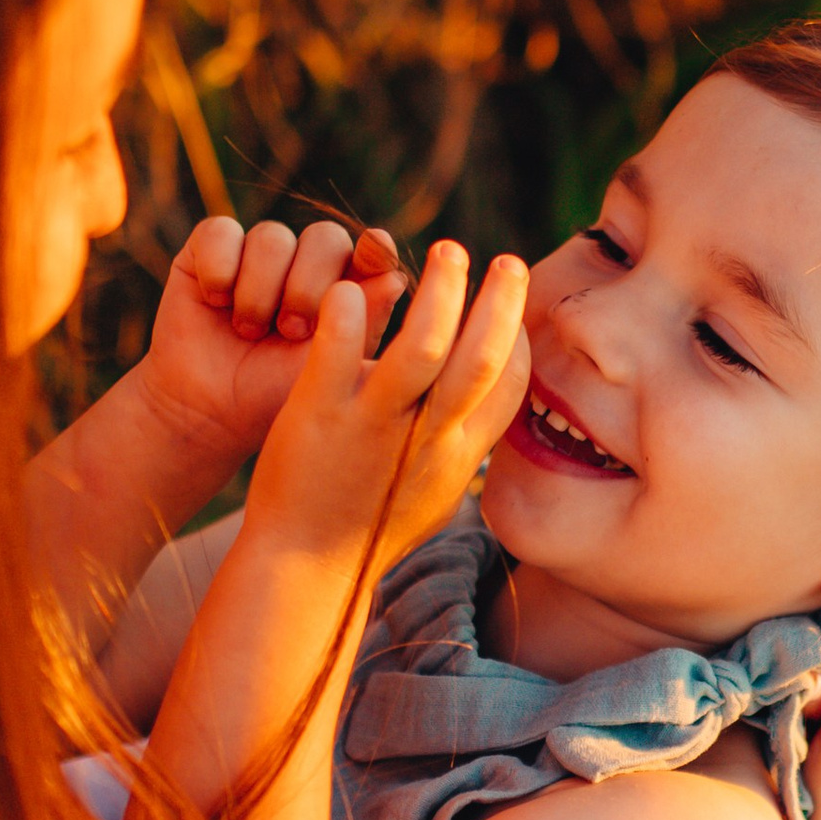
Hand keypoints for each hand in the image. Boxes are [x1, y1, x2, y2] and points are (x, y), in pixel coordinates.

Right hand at [135, 215, 409, 468]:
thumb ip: (362, 323)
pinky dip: (219, 267)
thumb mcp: (325, 368)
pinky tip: (215, 302)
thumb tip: (397, 277)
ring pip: (272, 237)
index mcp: (345, 290)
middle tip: (290, 332)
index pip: (369, 251)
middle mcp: (304, 264)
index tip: (376, 254)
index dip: (374, 249)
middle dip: (308, 287)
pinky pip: (221, 232)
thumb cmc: (273, 396)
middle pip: (325, 237)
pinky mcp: (210, 250)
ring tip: (248, 331)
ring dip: (259, 290)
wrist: (206, 412)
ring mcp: (258, 254)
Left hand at [241, 238, 531, 577]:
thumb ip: (462, 447)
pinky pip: (340, 357)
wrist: (303, 568)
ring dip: (439, 291)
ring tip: (445, 252)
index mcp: (457, 455)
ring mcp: (373, 426)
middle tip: (505, 262)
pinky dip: (348, 317)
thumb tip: (492, 406)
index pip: (508, 386)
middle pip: (481, 358)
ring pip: (421, 347)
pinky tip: (349, 289)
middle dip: (501, 302)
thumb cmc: (368, 525)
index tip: (509, 304)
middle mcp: (426, 439)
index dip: (517, 338)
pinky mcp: (319, 417)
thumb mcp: (431, 493)